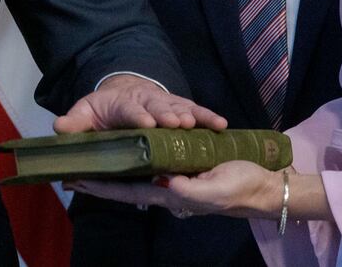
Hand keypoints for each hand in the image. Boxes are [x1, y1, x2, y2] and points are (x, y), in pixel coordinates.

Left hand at [54, 74, 227, 132]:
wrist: (123, 92)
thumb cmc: (104, 110)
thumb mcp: (86, 113)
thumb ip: (76, 123)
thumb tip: (59, 127)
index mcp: (122, 105)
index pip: (129, 110)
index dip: (137, 116)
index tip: (145, 123)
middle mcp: (146, 102)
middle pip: (158, 107)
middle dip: (166, 114)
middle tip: (176, 123)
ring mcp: (165, 103)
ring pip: (179, 108)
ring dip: (189, 115)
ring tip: (197, 124)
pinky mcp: (179, 107)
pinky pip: (196, 111)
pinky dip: (208, 117)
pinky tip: (221, 124)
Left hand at [69, 160, 284, 220]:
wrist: (265, 187)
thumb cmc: (241, 189)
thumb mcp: (216, 189)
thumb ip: (190, 189)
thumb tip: (165, 182)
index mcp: (171, 195)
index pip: (128, 192)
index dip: (102, 188)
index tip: (77, 180)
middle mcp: (168, 188)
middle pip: (128, 182)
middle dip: (103, 176)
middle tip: (75, 166)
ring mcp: (177, 178)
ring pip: (140, 169)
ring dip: (119, 163)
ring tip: (96, 152)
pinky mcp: (188, 166)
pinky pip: (159, 159)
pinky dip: (142, 153)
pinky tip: (132, 146)